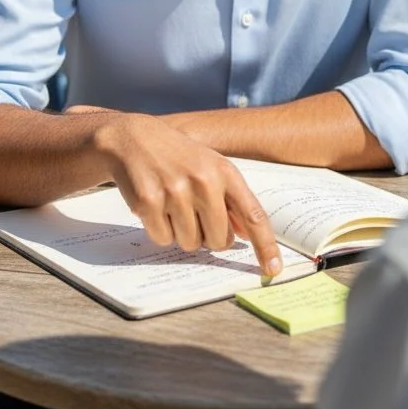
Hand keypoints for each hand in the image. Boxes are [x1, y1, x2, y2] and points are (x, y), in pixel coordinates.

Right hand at [83, 109, 282, 276]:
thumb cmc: (179, 157)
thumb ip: (230, 200)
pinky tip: (155, 205)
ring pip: (189, 243)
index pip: (253, 215)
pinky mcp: (149, 201)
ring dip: (182, 233)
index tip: (273, 269)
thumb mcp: (210, 167)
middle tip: (195, 215)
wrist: (134, 138)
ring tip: (172, 205)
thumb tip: (247, 235)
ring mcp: (175, 191)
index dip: (265, 246)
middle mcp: (204, 181)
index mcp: (225, 172)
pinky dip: (160, 230)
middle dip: (207, 237)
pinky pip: (163, 239)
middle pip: (217, 241)